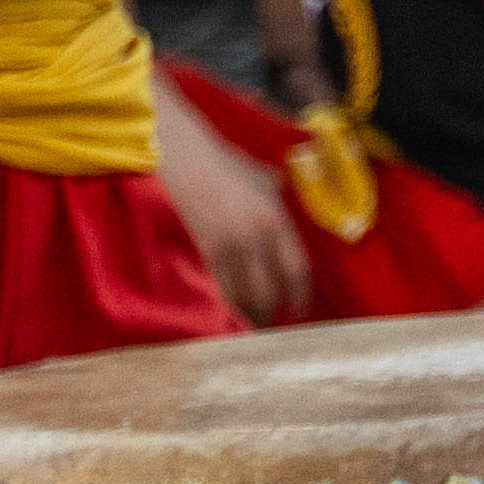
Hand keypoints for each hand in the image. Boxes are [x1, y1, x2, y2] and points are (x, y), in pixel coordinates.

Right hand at [148, 89, 314, 323]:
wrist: (184, 159)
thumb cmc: (223, 164)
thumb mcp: (259, 176)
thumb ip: (274, 190)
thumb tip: (281, 189)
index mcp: (276, 218)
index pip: (296, 269)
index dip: (299, 295)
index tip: (298, 309)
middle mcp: (257, 235)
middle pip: (271, 290)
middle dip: (274, 311)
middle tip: (275, 323)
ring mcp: (232, 246)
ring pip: (245, 295)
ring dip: (251, 314)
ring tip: (254, 324)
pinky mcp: (208, 251)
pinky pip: (224, 288)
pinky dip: (231, 304)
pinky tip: (233, 311)